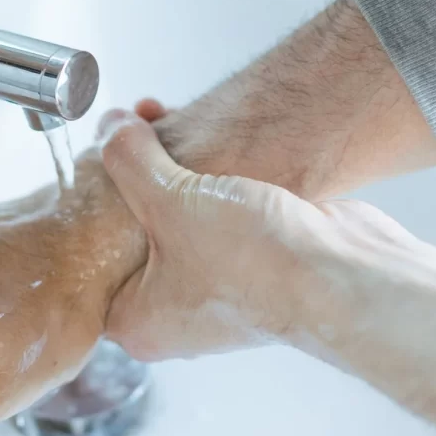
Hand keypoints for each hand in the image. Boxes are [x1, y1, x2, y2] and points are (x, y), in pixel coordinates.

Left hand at [98, 106, 417, 360]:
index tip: (92, 154)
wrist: (347, 275)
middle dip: (129, 171)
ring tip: (155, 117)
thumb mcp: (171, 202)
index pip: (89, 255)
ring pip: (172, 212)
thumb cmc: (257, 266)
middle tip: (125, 127)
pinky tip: (198, 133)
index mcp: (136, 319)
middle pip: (130, 227)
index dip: (87, 198)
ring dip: (167, 166)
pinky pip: (210, 208)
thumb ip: (129, 161)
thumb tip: (110, 128)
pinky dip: (204, 175)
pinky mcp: (249, 257)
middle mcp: (172, 308)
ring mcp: (213, 283)